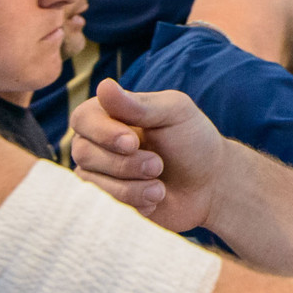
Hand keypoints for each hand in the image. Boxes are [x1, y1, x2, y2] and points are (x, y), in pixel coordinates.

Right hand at [70, 79, 230, 233]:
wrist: (210, 185)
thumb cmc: (192, 140)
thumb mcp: (174, 113)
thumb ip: (138, 105)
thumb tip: (103, 85)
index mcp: (108, 113)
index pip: (82, 119)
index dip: (103, 133)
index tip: (133, 142)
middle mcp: (96, 143)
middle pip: (84, 154)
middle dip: (124, 164)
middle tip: (158, 165)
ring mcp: (99, 174)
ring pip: (93, 183)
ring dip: (132, 187)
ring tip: (160, 186)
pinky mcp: (107, 202)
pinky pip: (104, 206)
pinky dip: (135, 204)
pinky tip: (155, 197)